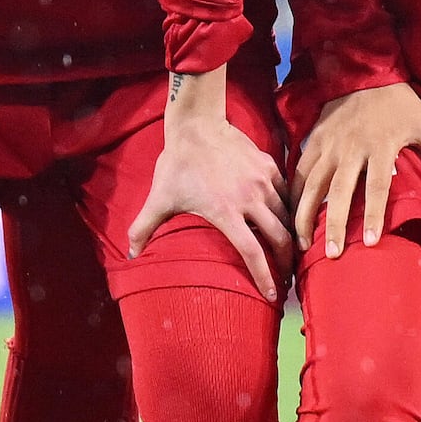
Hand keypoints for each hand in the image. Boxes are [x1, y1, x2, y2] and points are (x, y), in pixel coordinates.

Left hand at [127, 70, 290, 299]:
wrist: (198, 125)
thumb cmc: (178, 165)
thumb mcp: (159, 198)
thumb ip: (143, 228)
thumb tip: (130, 255)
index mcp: (227, 213)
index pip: (253, 252)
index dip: (264, 276)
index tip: (273, 295)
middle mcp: (251, 199)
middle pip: (281, 237)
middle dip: (287, 261)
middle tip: (288, 277)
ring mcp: (263, 181)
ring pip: (286, 215)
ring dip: (291, 234)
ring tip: (290, 250)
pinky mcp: (269, 166)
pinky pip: (285, 193)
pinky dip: (288, 208)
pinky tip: (285, 216)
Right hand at [290, 83, 420, 257]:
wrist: (367, 71)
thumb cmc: (401, 105)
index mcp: (381, 147)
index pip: (377, 188)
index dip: (375, 216)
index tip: (371, 243)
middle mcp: (351, 148)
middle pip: (340, 192)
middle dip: (334, 225)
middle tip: (331, 255)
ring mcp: (329, 144)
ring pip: (311, 185)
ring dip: (305, 216)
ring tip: (301, 244)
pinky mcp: (314, 140)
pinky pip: (298, 171)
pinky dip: (292, 194)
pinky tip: (291, 215)